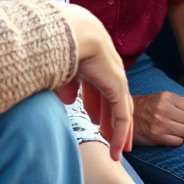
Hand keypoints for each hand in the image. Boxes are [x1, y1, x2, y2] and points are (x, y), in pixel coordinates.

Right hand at [56, 5, 132, 160]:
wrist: (74, 33)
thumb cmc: (61, 46)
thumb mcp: (61, 70)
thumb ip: (66, 84)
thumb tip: (70, 100)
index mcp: (94, 63)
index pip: (100, 88)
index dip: (98, 105)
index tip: (94, 120)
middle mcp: (108, 70)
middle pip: (113, 100)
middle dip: (110, 119)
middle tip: (108, 137)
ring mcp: (116, 78)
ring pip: (121, 110)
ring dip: (119, 131)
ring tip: (117, 150)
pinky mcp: (119, 88)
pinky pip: (122, 116)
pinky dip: (120, 134)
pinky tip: (117, 150)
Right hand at [133, 92, 183, 146]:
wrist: (128, 117)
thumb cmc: (147, 106)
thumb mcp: (162, 97)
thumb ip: (179, 101)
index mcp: (167, 98)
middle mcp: (164, 110)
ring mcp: (160, 124)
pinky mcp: (157, 137)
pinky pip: (177, 141)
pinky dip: (182, 140)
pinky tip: (183, 138)